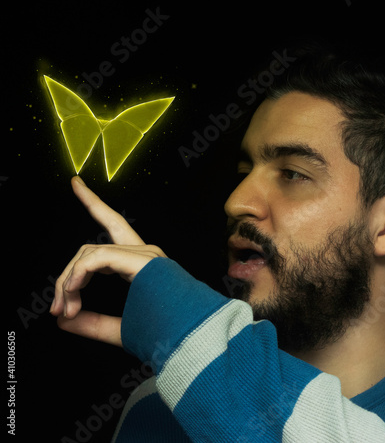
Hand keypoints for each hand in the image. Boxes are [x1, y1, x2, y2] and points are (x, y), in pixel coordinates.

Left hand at [50, 176, 166, 346]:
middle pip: (90, 249)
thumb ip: (92, 325)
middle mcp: (144, 252)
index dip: (93, 203)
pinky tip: (73, 293)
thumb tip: (63, 320)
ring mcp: (145, 254)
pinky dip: (79, 275)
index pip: (113, 224)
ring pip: (89, 254)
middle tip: (56, 308)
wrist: (193, 338)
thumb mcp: (120, 330)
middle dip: (67, 275)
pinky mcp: (143, 259)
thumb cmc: (166, 334)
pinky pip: (98, 259)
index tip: (75, 183)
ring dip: (70, 281)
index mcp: (142, 263)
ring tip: (64, 309)